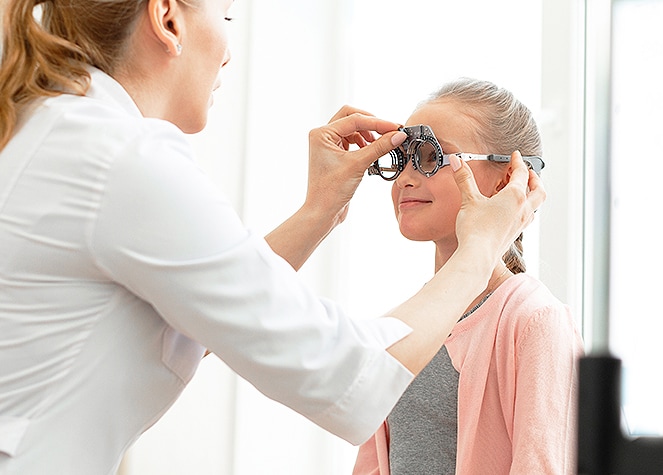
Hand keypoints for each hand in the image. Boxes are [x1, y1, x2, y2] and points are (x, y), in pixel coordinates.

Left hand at [305, 105, 406, 226]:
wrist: (323, 212)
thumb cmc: (330, 191)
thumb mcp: (358, 165)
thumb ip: (379, 147)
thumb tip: (397, 135)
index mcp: (322, 134)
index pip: (354, 119)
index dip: (377, 123)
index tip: (395, 128)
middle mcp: (323, 137)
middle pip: (351, 117)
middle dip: (371, 123)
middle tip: (388, 131)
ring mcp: (328, 145)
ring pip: (352, 129)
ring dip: (368, 133)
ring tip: (380, 143)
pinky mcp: (335, 155)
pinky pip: (352, 141)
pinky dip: (364, 143)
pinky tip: (372, 151)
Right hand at [451, 150, 545, 260]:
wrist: (478, 255)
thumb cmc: (476, 228)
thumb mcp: (469, 199)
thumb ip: (464, 178)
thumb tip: (456, 161)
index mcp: (515, 196)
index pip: (521, 173)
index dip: (518, 162)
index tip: (515, 156)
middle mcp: (523, 209)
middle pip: (538, 189)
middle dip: (534, 178)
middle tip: (527, 173)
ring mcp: (521, 222)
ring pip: (535, 205)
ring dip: (532, 194)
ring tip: (522, 191)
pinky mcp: (515, 233)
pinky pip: (527, 217)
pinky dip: (524, 209)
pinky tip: (512, 212)